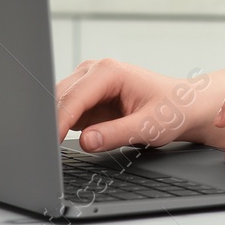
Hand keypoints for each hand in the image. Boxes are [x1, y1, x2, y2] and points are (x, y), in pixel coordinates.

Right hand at [55, 56, 224, 151]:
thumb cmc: (173, 109)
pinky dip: (59, 127)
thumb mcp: (149, 126)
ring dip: (51, 125)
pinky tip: (56, 143)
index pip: (73, 98)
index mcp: (110, 71)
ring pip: (57, 104)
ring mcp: (89, 83)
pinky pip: (65, 112)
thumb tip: (87, 141)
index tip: (47, 144)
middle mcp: (95, 71)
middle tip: (40, 153)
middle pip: (59, 99)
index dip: (57, 122)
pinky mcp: (87, 97)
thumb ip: (116, 133)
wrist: (185, 106)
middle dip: (48, 124)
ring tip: (45, 151)